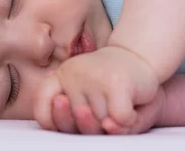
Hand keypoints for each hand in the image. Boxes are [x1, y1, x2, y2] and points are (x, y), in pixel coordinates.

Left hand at [34, 46, 158, 133]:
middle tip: (104, 114)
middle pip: (75, 124)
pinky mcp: (116, 83)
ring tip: (118, 105)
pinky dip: (129, 121)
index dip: (53, 119)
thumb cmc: (116, 86)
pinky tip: (131, 109)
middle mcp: (73, 74)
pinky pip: (120, 120)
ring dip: (113, 124)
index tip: (72, 118)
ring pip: (100, 124)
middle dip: (92, 127)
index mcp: (62, 76)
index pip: (43, 102)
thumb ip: (91, 126)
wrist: (141, 57)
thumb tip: (107, 126)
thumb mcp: (96, 107)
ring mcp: (94, 78)